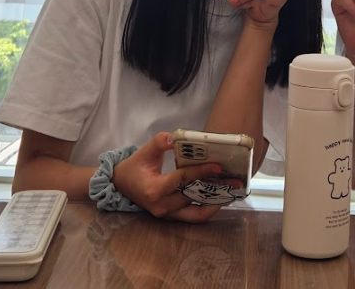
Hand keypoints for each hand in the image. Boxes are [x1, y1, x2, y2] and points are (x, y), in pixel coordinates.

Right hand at [112, 133, 227, 222]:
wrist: (120, 185)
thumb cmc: (134, 167)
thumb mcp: (144, 151)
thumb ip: (159, 142)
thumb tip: (174, 137)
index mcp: (154, 190)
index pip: (183, 180)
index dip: (201, 172)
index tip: (218, 167)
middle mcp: (162, 206)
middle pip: (193, 197)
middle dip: (215, 189)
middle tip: (234, 181)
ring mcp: (167, 214)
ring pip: (196, 214)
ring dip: (215, 203)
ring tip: (231, 193)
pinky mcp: (171, 217)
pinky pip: (192, 217)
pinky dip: (207, 209)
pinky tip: (219, 199)